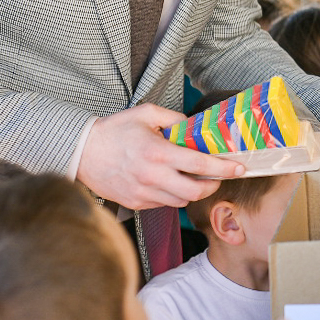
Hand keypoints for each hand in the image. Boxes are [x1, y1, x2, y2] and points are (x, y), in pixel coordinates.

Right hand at [77, 105, 239, 207]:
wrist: (82, 152)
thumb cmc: (114, 131)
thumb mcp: (146, 114)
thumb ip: (175, 119)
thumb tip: (195, 126)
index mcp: (158, 153)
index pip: (200, 166)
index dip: (224, 169)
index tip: (238, 168)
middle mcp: (153, 177)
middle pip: (196, 191)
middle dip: (213, 186)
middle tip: (218, 177)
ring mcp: (144, 193)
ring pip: (181, 201)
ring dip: (193, 191)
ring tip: (195, 179)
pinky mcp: (136, 203)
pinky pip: (164, 204)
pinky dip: (173, 196)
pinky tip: (171, 183)